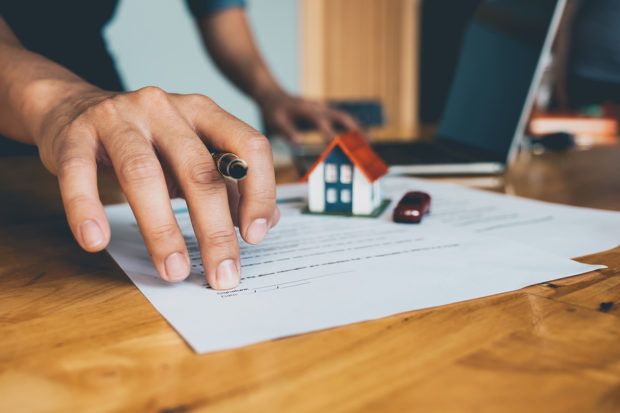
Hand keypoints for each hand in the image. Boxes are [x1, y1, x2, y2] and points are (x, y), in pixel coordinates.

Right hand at [35, 86, 278, 289]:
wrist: (73, 108)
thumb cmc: (145, 141)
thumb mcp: (192, 153)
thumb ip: (229, 183)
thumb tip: (264, 223)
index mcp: (203, 112)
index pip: (248, 146)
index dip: (260, 192)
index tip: (254, 236)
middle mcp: (165, 109)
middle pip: (199, 171)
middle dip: (214, 230)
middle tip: (222, 274)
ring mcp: (118, 118)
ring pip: (143, 175)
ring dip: (162, 231)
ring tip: (173, 271)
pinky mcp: (75, 134)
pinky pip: (79, 173)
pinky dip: (87, 208)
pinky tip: (96, 241)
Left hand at [257, 91, 358, 142]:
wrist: (272, 94)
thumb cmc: (273, 110)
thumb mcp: (275, 121)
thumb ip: (286, 131)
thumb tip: (298, 141)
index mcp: (306, 110)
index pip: (322, 123)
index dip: (332, 134)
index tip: (340, 145)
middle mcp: (318, 107)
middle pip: (342, 117)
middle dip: (355, 130)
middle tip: (368, 142)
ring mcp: (322, 107)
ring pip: (344, 116)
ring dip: (357, 128)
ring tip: (369, 140)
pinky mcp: (323, 110)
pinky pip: (340, 117)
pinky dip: (351, 125)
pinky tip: (359, 134)